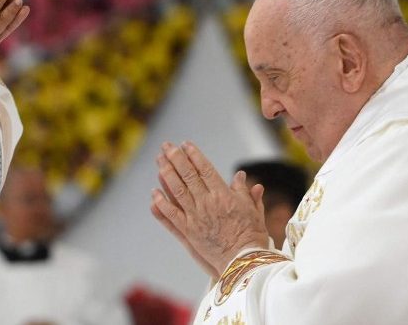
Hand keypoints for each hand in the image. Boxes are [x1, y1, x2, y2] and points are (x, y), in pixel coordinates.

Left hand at [150, 142, 270, 276]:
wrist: (244, 262)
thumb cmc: (252, 236)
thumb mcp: (253, 211)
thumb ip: (245, 192)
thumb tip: (240, 176)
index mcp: (223, 195)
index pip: (205, 169)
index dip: (194, 155)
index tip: (185, 144)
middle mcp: (207, 203)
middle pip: (188, 175)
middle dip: (176, 158)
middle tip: (166, 145)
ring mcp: (196, 217)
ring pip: (177, 190)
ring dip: (166, 173)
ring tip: (159, 160)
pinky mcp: (188, 232)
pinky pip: (171, 215)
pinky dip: (161, 203)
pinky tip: (154, 192)